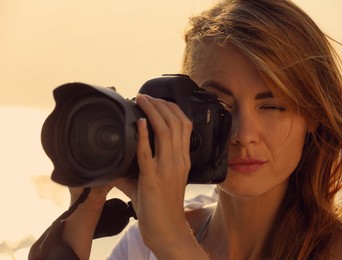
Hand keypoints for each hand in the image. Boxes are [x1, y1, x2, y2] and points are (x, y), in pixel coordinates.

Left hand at [115, 94, 192, 249]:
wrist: (167, 229)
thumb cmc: (164, 207)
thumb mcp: (159, 182)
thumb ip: (140, 169)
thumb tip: (118, 163)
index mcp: (183, 160)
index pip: (185, 126)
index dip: (173, 108)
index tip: (160, 100)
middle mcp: (178, 160)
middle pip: (176, 122)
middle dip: (162, 104)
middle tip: (147, 96)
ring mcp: (167, 168)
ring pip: (166, 131)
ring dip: (153, 111)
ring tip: (142, 100)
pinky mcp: (153, 177)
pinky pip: (148, 151)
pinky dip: (144, 134)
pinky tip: (140, 122)